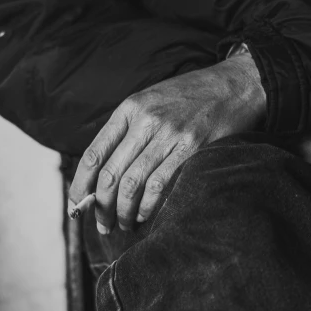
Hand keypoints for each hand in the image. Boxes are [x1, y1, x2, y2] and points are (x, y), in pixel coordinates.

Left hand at [68, 55, 265, 232]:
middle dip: (101, 207)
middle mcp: (146, 121)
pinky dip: (148, 207)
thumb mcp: (151, 102)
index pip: (93, 153)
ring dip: (124, 212)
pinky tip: (146, 215)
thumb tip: (104, 175)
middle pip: (110, 174)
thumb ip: (128, 132)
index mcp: (129, 109)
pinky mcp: (192, 148)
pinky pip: (160, 185)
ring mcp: (169, 135)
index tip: (76, 205)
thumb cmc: (191, 99)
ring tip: (124, 224)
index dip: (80, 185)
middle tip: (103, 224)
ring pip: (132, 184)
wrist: (234, 86)